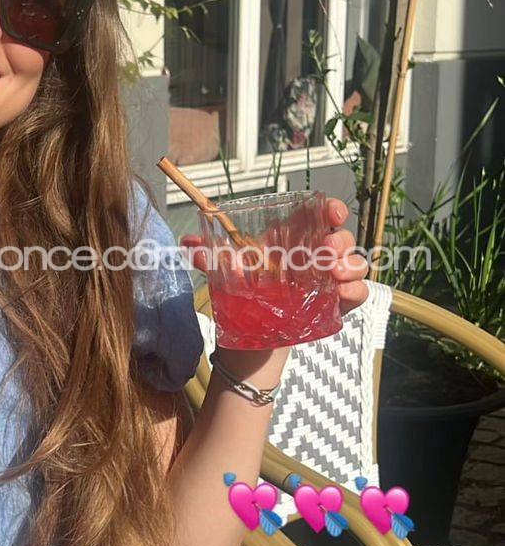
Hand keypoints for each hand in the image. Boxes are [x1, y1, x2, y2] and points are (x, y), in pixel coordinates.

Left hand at [180, 197, 368, 315]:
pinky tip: (342, 295)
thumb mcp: (229, 273)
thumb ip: (212, 257)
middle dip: (340, 240)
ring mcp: (329, 280)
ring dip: (351, 265)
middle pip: (342, 238)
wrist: (251, 335)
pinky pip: (358, 294)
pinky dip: (355, 292)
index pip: (320, 215)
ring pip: (356, 264)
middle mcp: (316, 256)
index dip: (331, 209)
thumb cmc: (246, 292)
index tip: (332, 213)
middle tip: (326, 252)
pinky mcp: (335, 305)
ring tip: (335, 274)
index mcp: (294, 239)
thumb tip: (188, 244)